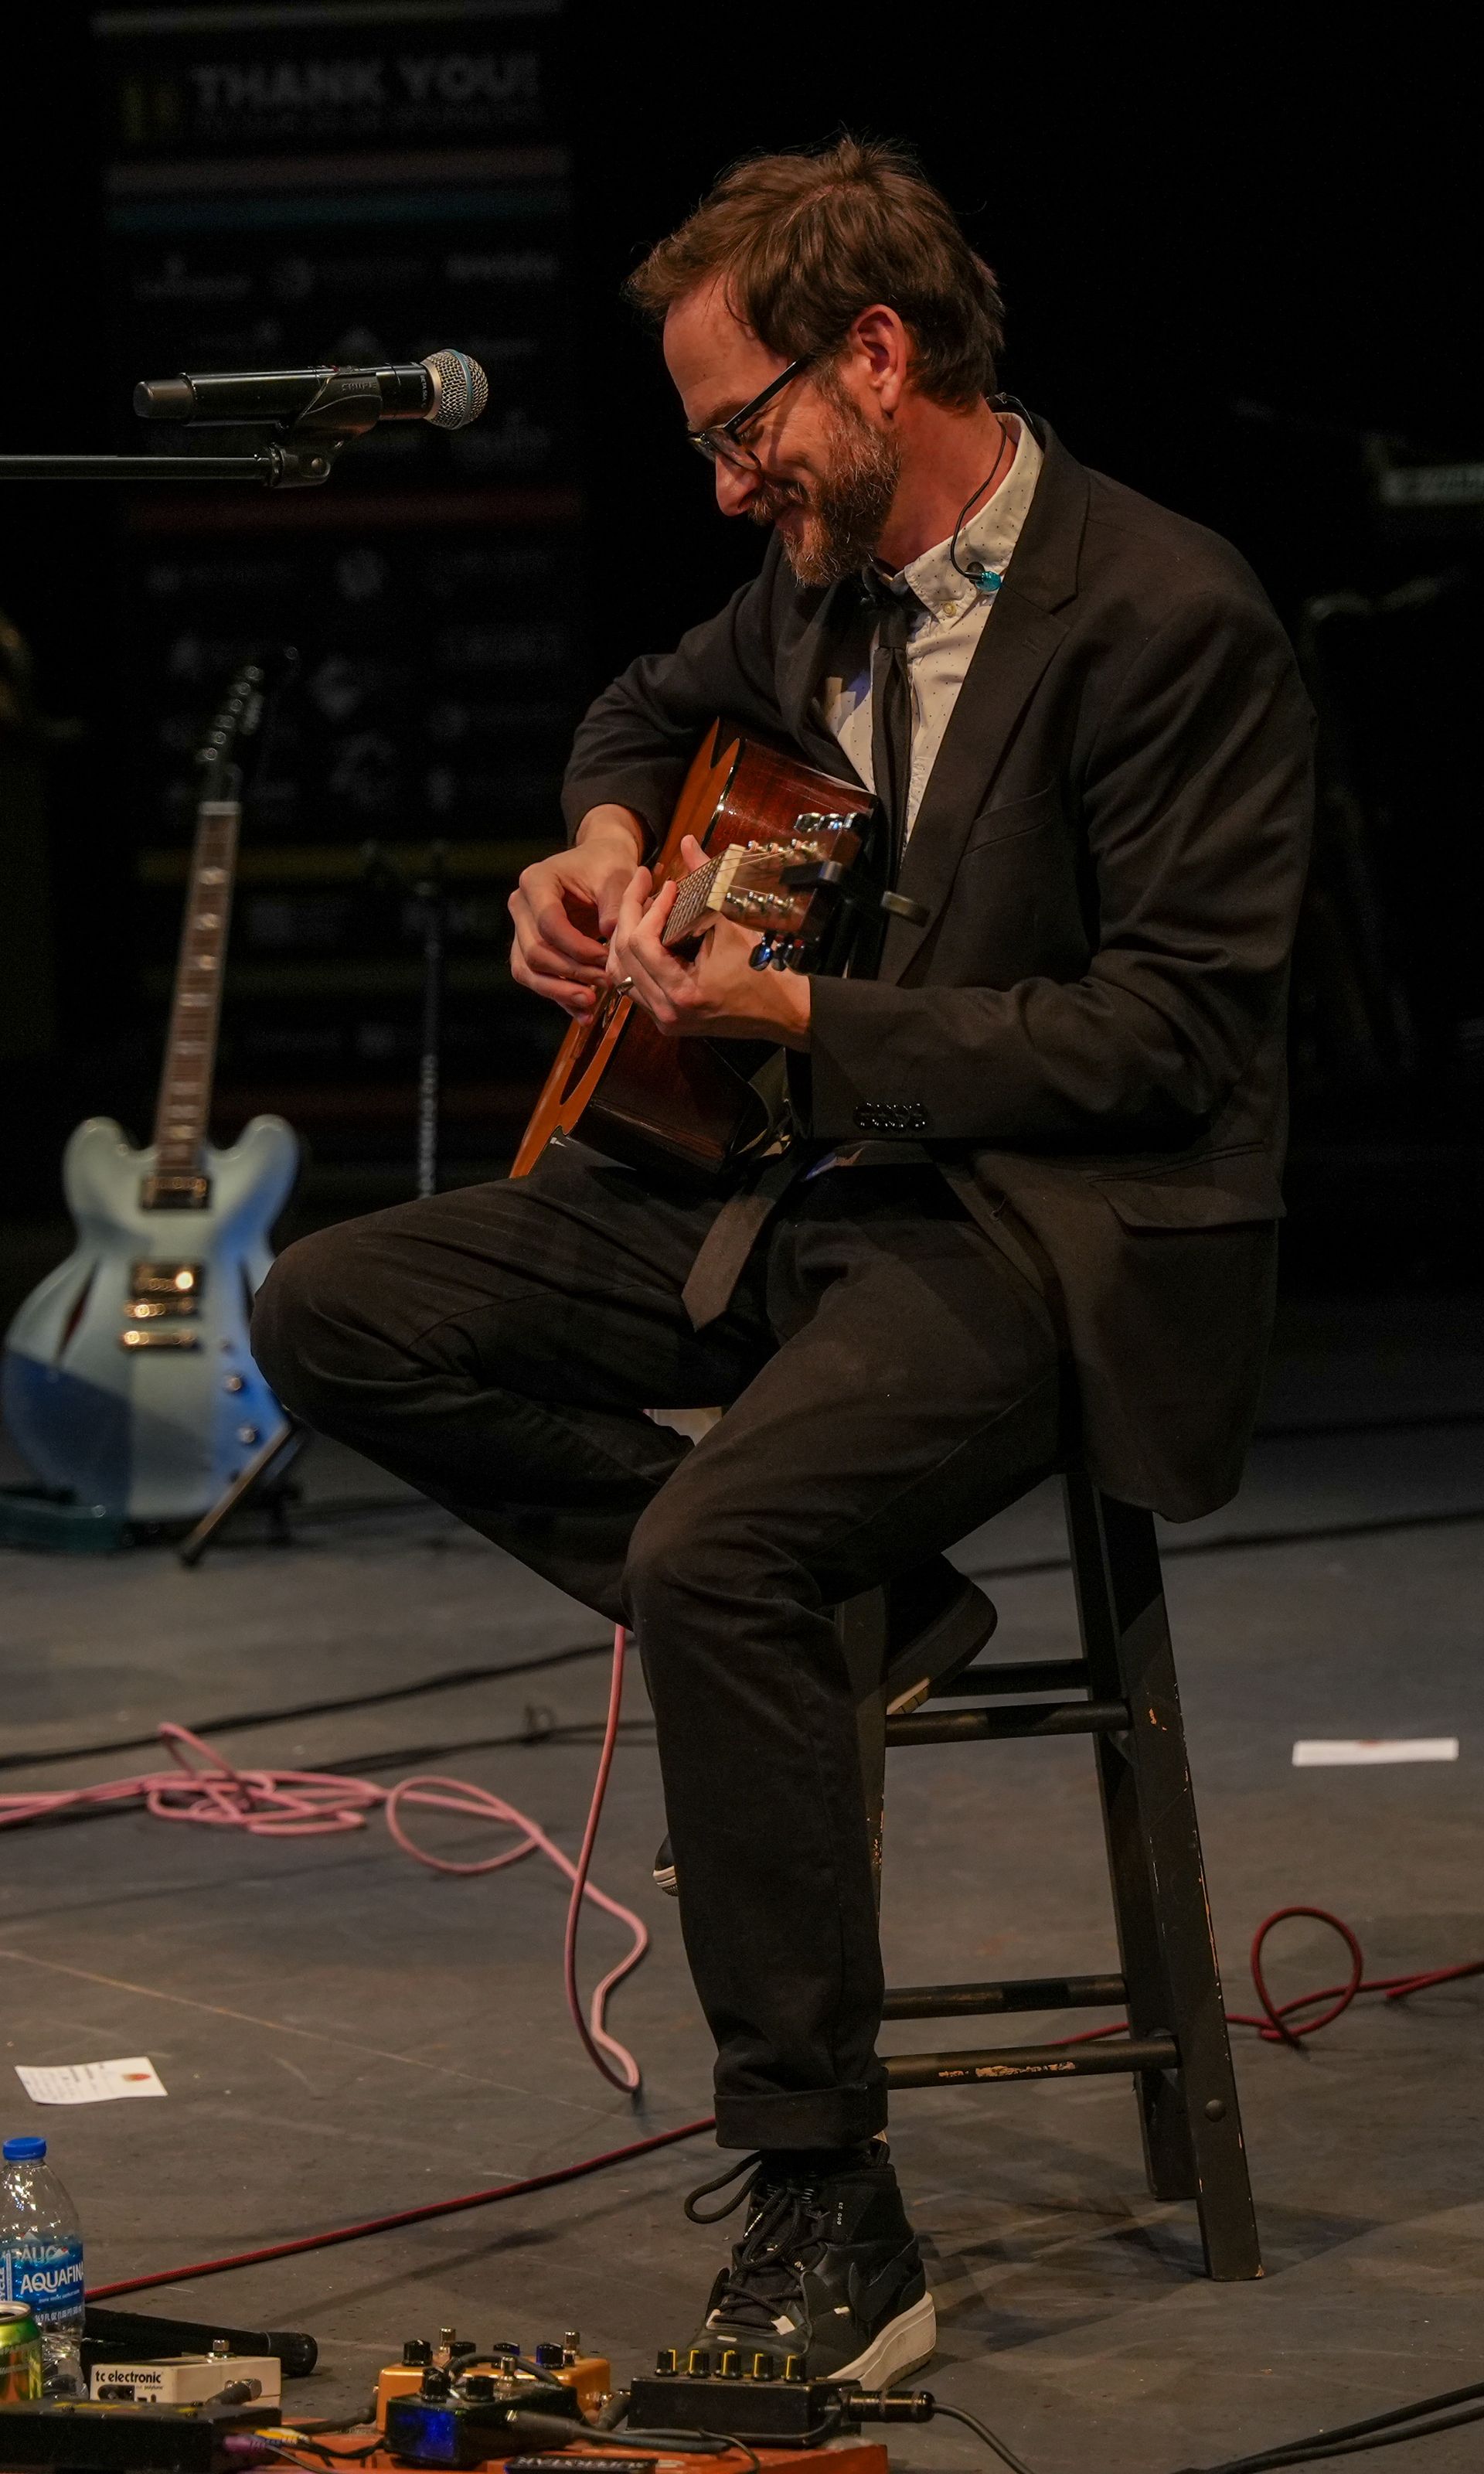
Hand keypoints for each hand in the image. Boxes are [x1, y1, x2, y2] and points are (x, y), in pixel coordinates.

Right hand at [509, 807, 644, 1016]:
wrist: (597, 865)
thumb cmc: (607, 867)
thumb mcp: (618, 877)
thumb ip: (617, 903)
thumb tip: (611, 932)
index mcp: (535, 881)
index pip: (549, 923)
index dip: (577, 947)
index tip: (606, 959)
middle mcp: (520, 905)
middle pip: (535, 951)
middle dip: (571, 972)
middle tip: (606, 982)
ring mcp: (519, 928)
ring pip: (527, 970)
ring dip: (559, 991)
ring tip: (591, 1003)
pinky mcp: (526, 948)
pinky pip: (535, 978)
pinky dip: (558, 997)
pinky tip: (583, 1013)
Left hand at [607, 836, 811, 1048]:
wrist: (781, 1010)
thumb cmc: (763, 969)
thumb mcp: (734, 923)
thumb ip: (707, 880)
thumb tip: (686, 841)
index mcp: (682, 992)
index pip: (641, 944)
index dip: (649, 908)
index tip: (669, 886)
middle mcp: (666, 1011)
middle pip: (622, 957)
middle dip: (629, 914)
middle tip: (642, 884)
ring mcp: (663, 1019)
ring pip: (619, 974)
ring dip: (625, 936)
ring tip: (642, 907)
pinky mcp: (664, 1019)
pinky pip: (632, 986)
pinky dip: (632, 957)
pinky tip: (646, 932)